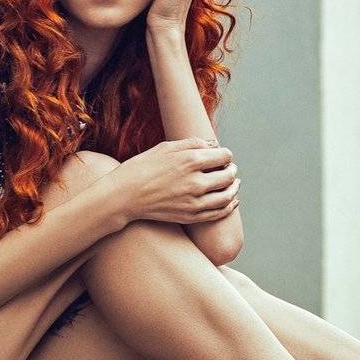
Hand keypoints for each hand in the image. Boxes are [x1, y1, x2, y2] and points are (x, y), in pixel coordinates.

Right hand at [108, 138, 239, 224]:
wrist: (124, 196)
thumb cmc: (142, 167)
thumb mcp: (166, 147)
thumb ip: (192, 143)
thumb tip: (213, 145)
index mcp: (191, 160)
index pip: (224, 156)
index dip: (226, 155)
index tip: (222, 156)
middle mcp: (196, 181)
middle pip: (229, 175)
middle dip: (232, 169)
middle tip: (230, 168)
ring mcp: (194, 201)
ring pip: (228, 195)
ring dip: (234, 188)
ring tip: (235, 183)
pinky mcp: (191, 216)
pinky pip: (219, 212)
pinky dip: (229, 205)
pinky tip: (231, 200)